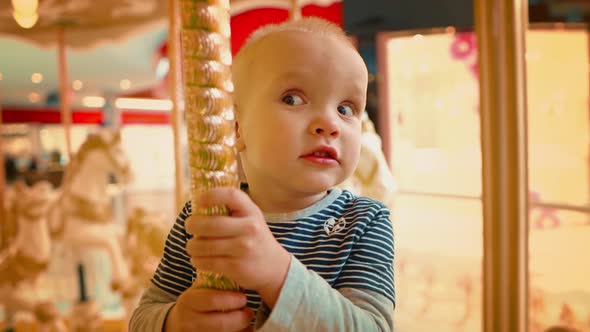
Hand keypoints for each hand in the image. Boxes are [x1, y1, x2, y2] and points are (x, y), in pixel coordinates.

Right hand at [165, 288, 252, 331]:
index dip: (231, 300)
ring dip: (241, 330)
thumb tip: (239, 274)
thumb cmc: (196, 303)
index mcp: (189, 301)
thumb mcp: (199, 291)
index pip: (212, 300)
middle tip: (249, 312)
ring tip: (248, 322)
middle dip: (240, 318)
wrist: (178, 323)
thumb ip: (214, 284)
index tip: (243, 298)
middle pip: (220, 324)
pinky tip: (243, 330)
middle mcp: (189, 320)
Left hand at [186, 187, 291, 307]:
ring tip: (193, 246)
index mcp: (251, 211)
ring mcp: (243, 249)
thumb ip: (231, 209)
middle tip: (189, 226)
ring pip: (204, 245)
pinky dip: (197, 261)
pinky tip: (199, 259)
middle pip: (211, 224)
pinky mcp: (236, 267)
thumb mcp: (250, 218)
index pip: (230, 196)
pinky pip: (206, 262)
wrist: (275, 268)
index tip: (199, 201)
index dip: (211, 195)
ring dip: (192, 246)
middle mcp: (250, 228)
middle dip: (192, 225)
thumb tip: (197, 204)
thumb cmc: (255, 238)